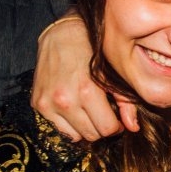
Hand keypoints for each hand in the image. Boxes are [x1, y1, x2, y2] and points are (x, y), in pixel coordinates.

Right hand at [31, 14, 138, 140]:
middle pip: (91, 135)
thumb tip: (133, 128)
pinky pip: (57, 128)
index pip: (106, 129)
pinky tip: (73, 107)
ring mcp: (48, 103)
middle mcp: (64, 100)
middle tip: (103, 114)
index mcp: (86, 91)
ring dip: (84, 128)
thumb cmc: (92, 53)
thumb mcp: (113, 74)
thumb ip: (125, 102)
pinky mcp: (37, 103)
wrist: (61, 35)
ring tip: (88, 111)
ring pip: (74, 136)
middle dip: (101, 127)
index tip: (116, 120)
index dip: (115, 126)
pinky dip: (67, 123)